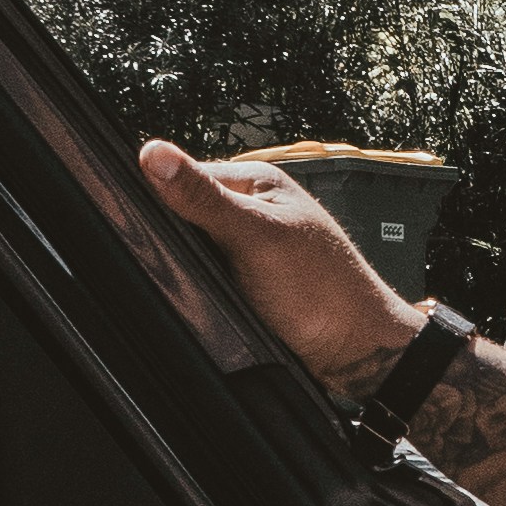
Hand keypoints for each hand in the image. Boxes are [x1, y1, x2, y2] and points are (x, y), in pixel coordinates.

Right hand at [138, 141, 422, 403]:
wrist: (356, 352)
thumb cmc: (321, 292)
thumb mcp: (254, 236)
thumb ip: (203, 198)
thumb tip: (153, 153)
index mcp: (257, 181)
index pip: (183, 175)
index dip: (160, 201)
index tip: (148, 227)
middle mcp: (255, 208)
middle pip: (186, 216)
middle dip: (178, 242)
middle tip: (196, 267)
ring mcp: (253, 246)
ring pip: (196, 251)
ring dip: (192, 269)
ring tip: (213, 287)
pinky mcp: (251, 279)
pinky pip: (211, 278)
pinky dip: (206, 289)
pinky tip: (216, 302)